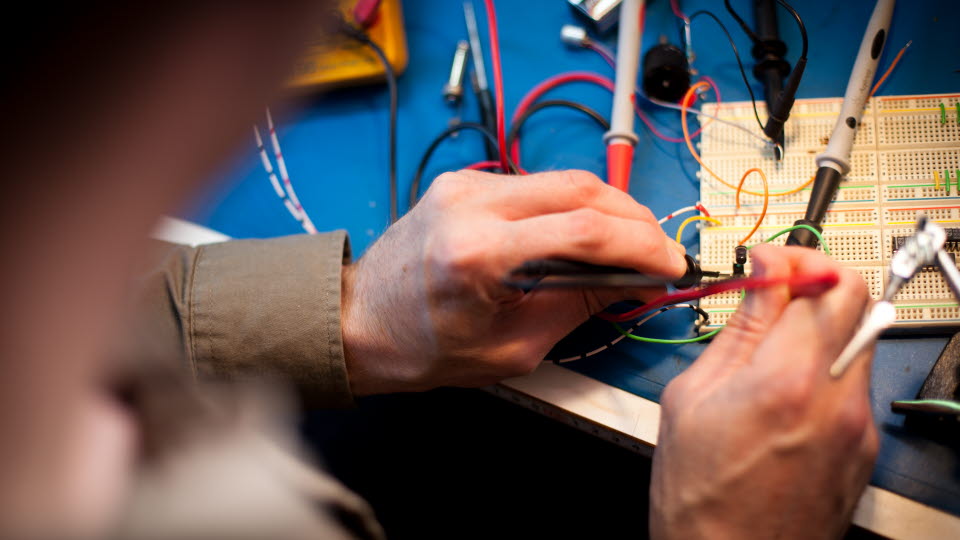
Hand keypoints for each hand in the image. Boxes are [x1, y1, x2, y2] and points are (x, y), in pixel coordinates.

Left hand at [341, 169, 687, 395]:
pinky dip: (572, 206)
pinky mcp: (463, 181)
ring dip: (608, 208)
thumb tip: (632, 280)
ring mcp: (465, 184)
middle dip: (634, 218)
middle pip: (581, 188)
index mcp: (478, 253)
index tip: (670, 264)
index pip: (584, 231)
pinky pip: (536, 185)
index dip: (641, 245)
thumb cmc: (423, 349)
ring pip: (563, 179)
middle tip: (660, 250)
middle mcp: (471, 203)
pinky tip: (588, 233)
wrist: (357, 321)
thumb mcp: (511, 348)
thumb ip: (577, 308)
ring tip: (632, 243)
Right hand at [650, 245, 876, 538]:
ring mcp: (857, 425)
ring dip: (822, 323)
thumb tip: (761, 280)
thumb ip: (738, 331)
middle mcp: (835, 399)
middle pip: (859, 298)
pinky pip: (854, 380)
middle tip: (780, 289)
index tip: (768, 262)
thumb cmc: (698, 497)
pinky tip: (785, 389)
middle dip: (818, 278)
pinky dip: (825, 365)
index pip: (821, 280)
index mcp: (785, 381)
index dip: (792, 257)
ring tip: (775, 345)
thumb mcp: (691, 399)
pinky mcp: (864, 445)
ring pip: (859, 336)